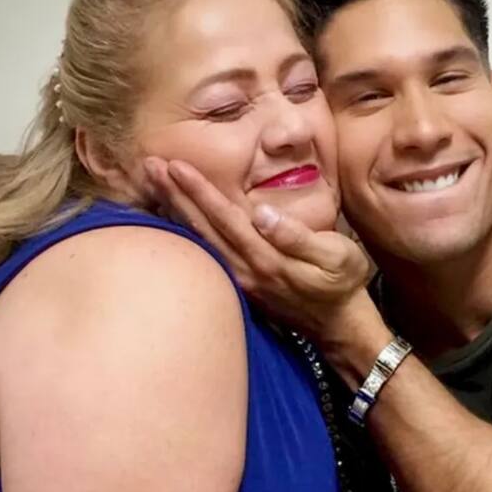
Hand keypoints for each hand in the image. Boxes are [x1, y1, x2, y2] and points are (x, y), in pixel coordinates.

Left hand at [141, 156, 378, 345]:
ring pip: (198, 240)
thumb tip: (263, 213)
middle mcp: (243, 269)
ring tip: (153, 184)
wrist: (339, 325)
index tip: (176, 166)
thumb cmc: (342, 283)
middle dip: (175, 195)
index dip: (200, 190)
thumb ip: (297, 236)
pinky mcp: (237, 284)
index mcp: (265, 257)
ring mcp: (237, 279)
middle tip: (148, 166)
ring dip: (174, 210)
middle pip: (202, 227)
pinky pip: (204, 253)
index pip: (225, 217)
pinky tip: (171, 217)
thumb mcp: (336, 255)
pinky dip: (184, 232)